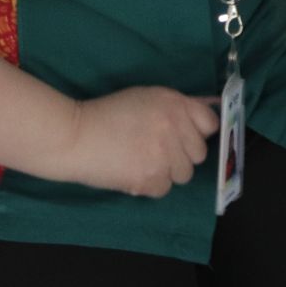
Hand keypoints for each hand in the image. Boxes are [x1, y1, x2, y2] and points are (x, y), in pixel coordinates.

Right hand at [54, 86, 218, 197]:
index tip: (185, 136)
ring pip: (184, 174)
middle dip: (182, 154)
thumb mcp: (145, 97)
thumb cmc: (109, 113)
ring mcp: (164, 155)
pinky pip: (165, 188)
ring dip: (168, 170)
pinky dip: (151, 184)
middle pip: (199, 153)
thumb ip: (176, 107)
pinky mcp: (150, 179)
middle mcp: (174, 127)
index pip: (210, 123)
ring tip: (144, 161)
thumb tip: (206, 113)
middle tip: (157, 150)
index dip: (198, 131)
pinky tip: (134, 172)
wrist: (75, 136)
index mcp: (174, 103)